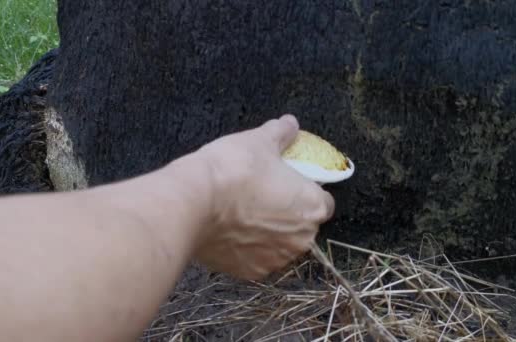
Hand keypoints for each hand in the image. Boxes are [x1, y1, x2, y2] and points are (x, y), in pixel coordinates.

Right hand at [193, 115, 334, 279]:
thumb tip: (290, 123)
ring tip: (241, 214)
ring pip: (278, 245)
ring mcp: (275, 260)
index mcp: (313, 207)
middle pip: (302, 226)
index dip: (305, 191)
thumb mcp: (259, 140)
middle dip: (287, 215)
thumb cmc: (234, 169)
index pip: (323, 201)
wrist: (192, 202)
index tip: (286, 183)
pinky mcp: (249, 273)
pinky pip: (254, 259)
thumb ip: (281, 133)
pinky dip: (245, 248)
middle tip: (261, 196)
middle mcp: (301, 240)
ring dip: (267, 234)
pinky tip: (229, 231)